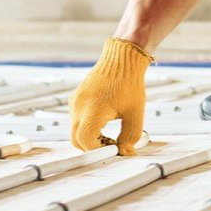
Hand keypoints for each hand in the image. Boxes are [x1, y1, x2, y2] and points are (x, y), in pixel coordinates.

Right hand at [69, 37, 152, 154]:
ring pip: (76, 130)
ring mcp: (75, 102)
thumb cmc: (130, 83)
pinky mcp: (75, 98)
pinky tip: (104, 121)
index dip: (98, 150)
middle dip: (92, 147)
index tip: (113, 148)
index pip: (85, 141)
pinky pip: (77, 119)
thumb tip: (125, 152)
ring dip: (90, 137)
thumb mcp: (135, 113)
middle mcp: (79, 106)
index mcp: (93, 109)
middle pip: (77, 140)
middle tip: (111, 144)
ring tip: (110, 133)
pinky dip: (87, 126)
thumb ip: (130, 136)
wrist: (122, 58)